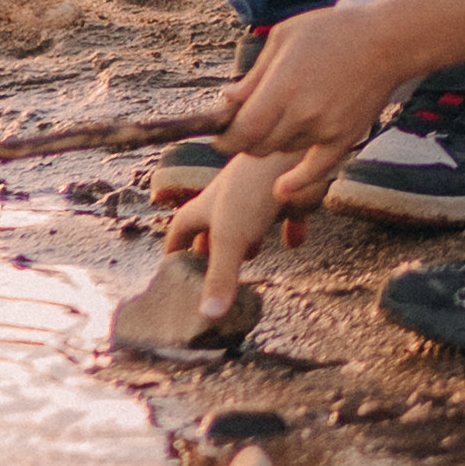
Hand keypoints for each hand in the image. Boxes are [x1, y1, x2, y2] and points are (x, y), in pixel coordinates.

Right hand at [162, 151, 302, 320]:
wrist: (293, 149)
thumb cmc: (253, 189)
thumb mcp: (230, 239)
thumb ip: (221, 277)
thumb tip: (207, 315)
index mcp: (207, 206)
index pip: (181, 228)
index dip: (174, 248)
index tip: (170, 266)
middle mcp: (229, 199)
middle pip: (212, 225)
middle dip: (211, 247)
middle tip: (210, 269)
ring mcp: (258, 195)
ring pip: (248, 220)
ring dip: (247, 239)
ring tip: (251, 256)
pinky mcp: (287, 195)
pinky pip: (287, 215)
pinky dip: (289, 229)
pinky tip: (294, 241)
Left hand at [220, 5, 417, 208]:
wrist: (385, 42)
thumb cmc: (330, 32)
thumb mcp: (283, 39)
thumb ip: (254, 75)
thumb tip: (227, 101)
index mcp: (283, 85)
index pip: (242, 130)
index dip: (226, 139)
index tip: (221, 136)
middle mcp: (303, 112)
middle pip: (259, 146)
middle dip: (246, 140)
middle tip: (247, 127)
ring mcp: (325, 128)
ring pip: (283, 150)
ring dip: (275, 141)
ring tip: (283, 117)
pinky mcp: (344, 138)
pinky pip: (315, 170)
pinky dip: (296, 183)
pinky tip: (280, 189)